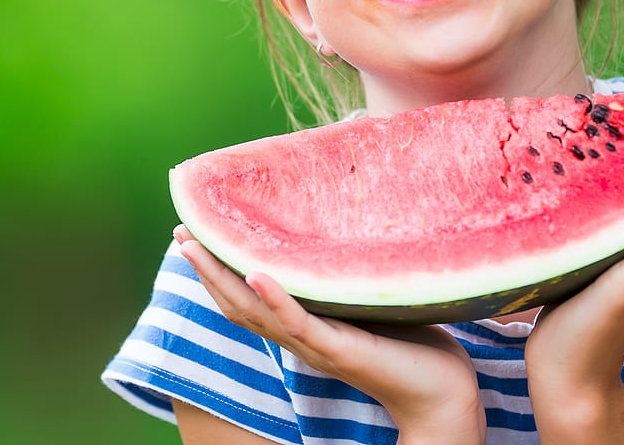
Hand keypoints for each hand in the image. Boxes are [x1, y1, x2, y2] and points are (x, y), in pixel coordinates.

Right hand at [174, 225, 484, 443]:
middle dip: (206, 269)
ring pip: (255, 311)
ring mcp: (315, 344)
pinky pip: (298, 322)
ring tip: (196, 246)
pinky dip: (275, 298)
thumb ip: (347, 277)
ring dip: (223, 278)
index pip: (247, 299)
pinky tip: (256, 272)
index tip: (196, 233)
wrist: (442, 391)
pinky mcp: (339, 348)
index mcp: (303, 328)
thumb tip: (341, 232)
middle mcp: (300, 339)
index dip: (218, 270)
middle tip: (180, 233)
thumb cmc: (413, 344)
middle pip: (237, 304)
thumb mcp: (367, 301)